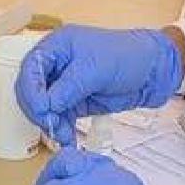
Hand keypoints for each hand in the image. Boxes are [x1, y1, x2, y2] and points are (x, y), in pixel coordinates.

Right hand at [14, 25, 183, 145]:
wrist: (154, 71)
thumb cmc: (128, 55)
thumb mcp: (97, 67)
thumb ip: (69, 86)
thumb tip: (47, 104)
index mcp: (57, 47)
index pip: (31, 69)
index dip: (31, 90)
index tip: (42, 108)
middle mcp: (56, 65)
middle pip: (32, 90)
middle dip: (38, 109)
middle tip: (51, 123)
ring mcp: (65, 85)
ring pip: (44, 108)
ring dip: (50, 123)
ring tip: (63, 133)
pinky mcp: (75, 102)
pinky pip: (60, 118)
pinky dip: (61, 128)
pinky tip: (67, 138)